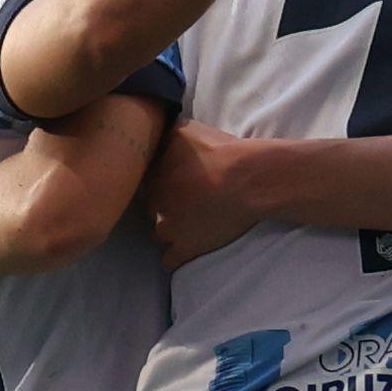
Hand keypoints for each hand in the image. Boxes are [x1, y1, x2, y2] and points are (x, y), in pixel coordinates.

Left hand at [147, 128, 263, 268]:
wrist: (246, 180)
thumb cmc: (219, 152)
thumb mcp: (186, 130)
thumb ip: (165, 136)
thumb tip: (157, 136)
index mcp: (154, 177)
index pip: (145, 183)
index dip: (159, 181)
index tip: (173, 180)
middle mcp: (156, 205)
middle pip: (151, 208)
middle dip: (163, 205)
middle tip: (183, 199)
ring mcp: (170, 230)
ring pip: (158, 234)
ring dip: (169, 229)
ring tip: (187, 223)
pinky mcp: (187, 249)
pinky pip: (170, 260)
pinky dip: (175, 255)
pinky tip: (185, 247)